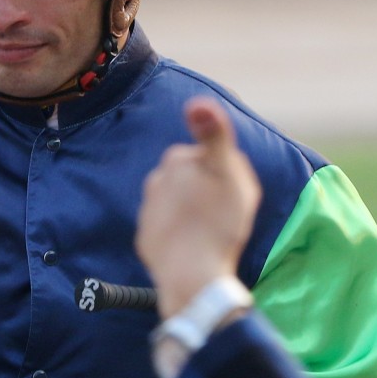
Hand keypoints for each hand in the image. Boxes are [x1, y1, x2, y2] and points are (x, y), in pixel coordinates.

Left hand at [135, 96, 261, 317]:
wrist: (192, 275)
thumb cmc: (218, 223)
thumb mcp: (229, 173)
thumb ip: (215, 134)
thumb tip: (197, 102)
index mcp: (177, 159)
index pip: (206, 157)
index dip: (224, 174)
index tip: (231, 194)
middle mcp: (156, 180)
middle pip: (189, 180)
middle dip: (205, 191)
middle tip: (223, 215)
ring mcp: (147, 211)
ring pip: (177, 204)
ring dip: (191, 213)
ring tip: (209, 234)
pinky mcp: (145, 239)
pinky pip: (167, 230)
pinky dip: (179, 236)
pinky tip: (193, 248)